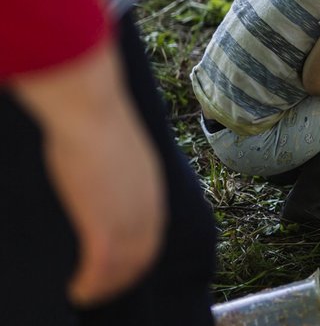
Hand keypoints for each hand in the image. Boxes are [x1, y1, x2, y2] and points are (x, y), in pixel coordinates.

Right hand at [13, 39, 165, 306]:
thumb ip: (119, 165)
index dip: (141, 250)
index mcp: (152, 186)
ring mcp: (127, 217)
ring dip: (107, 285)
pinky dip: (92, 285)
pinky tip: (77, 290)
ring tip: (87, 294)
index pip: (154, 229)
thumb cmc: (98, 121)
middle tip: (105, 286)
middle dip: (126, 274)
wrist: (92, 114)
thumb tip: (106, 165)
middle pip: (144, 253)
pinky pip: (102, 267)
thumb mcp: (119, 148)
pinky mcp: (103, 225)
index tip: (125, 261)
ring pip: (125, 266)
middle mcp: (147, 205)